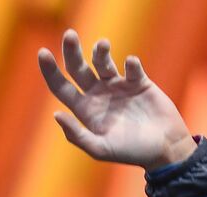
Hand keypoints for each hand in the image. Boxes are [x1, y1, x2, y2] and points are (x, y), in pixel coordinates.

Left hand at [38, 29, 196, 170]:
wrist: (164, 149)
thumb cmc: (131, 152)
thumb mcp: (100, 149)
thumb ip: (77, 135)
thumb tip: (56, 114)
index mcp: (85, 110)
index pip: (61, 87)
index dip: (50, 71)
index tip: (42, 53)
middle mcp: (98, 95)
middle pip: (78, 68)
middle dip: (72, 51)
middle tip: (70, 35)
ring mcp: (118, 86)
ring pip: (103, 61)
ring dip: (100, 51)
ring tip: (102, 45)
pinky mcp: (139, 81)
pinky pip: (131, 67)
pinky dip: (130, 63)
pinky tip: (131, 64)